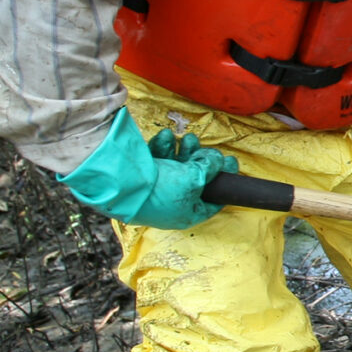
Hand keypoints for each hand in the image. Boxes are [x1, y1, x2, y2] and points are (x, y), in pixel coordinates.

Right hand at [58, 110, 238, 229]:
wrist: (121, 182)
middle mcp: (170, 205)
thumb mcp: (195, 178)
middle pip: (193, 181)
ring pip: (175, 168)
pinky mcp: (141, 176)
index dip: (223, 181)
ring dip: (183, 151)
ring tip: (187, 139)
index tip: (230, 164)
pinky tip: (166, 137)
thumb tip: (218, 160)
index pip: (212, 201)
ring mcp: (155, 190)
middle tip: (205, 147)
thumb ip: (210, 168)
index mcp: (186, 214)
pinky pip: (157, 161)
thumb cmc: (162, 188)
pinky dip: (163, 148)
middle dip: (200, 161)